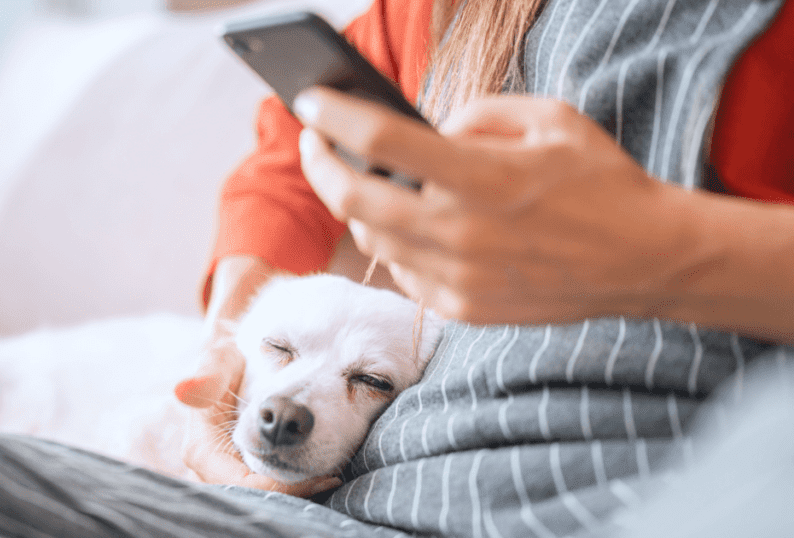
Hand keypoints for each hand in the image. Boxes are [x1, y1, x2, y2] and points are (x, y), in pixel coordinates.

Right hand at [174, 326, 342, 496]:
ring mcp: (226, 473)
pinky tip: (320, 473)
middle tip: (328, 479)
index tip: (316, 477)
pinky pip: (265, 488)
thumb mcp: (219, 360)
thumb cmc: (227, 361)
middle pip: (251, 497)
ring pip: (259, 496)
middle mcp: (211, 469)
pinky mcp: (242, 471)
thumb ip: (208, 374)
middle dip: (288, 493)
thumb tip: (184, 390)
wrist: (233, 362)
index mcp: (201, 450)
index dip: (278, 486)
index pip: (240, 484)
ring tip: (328, 476)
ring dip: (292, 490)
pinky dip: (292, 484)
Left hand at [294, 87, 704, 324]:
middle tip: (313, 142)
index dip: (335, 116)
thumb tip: (421, 131)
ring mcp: (459, 278)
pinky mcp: (463, 309)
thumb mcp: (549, 119)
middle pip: (355, 200)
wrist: (646, 262)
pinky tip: (405, 223)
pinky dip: (393, 244)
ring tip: (358, 180)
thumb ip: (477, 116)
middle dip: (320, 165)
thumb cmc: (601, 181)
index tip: (309, 99)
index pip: (383, 142)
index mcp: (485, 177)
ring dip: (356, 207)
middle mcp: (463, 233)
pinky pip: (402, 272)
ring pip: (373, 240)